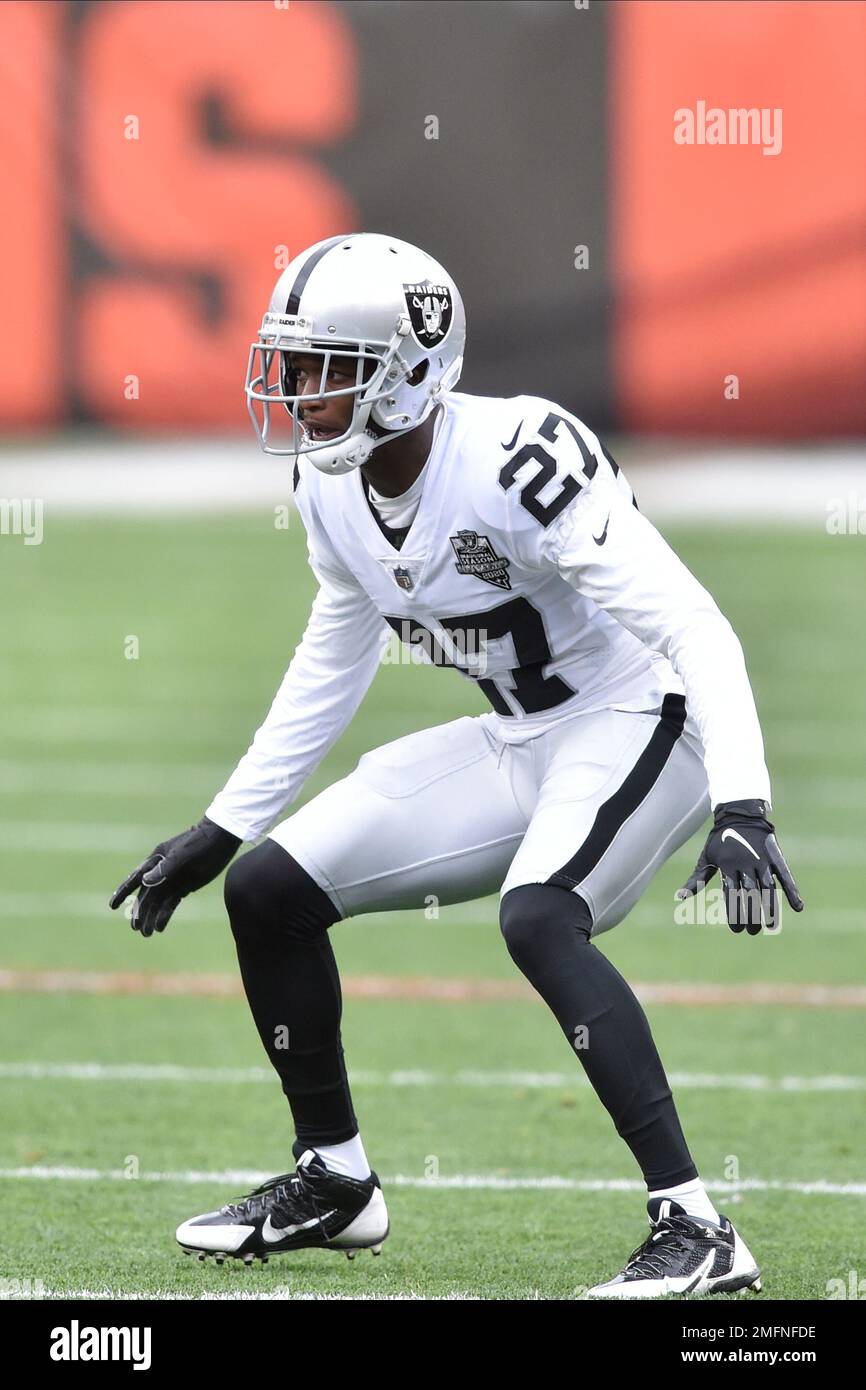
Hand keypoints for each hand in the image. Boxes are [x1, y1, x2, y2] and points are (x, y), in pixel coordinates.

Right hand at [109, 816, 240, 936]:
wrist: (222, 839)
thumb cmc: (200, 842)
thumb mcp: (183, 854)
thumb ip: (165, 868)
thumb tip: (145, 881)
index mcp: (156, 860)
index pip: (135, 878)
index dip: (123, 892)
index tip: (112, 905)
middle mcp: (161, 871)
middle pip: (146, 895)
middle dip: (140, 912)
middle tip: (136, 928)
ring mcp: (172, 880)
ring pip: (157, 902)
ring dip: (151, 917)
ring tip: (147, 934)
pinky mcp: (184, 887)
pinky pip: (171, 903)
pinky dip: (164, 915)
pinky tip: (159, 927)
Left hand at [676, 800, 802, 934]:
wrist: (739, 814)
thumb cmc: (720, 841)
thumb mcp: (706, 858)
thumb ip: (696, 880)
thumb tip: (680, 898)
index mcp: (728, 865)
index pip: (731, 894)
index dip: (734, 913)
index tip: (736, 929)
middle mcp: (746, 863)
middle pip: (750, 894)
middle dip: (751, 915)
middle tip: (752, 931)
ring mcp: (762, 859)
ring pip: (768, 888)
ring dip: (770, 908)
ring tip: (770, 926)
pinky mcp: (776, 856)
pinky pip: (786, 875)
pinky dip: (793, 890)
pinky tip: (798, 907)